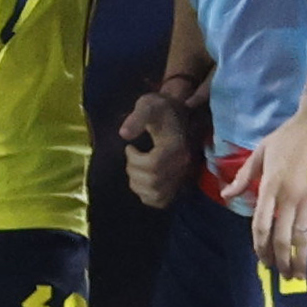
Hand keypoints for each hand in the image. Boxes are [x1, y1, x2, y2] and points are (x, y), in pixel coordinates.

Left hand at [119, 91, 193, 209]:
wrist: (174, 115)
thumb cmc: (158, 109)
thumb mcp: (147, 105)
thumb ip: (137, 118)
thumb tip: (123, 134)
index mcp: (176, 145)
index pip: (154, 165)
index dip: (135, 160)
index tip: (129, 148)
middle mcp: (182, 163)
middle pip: (153, 181)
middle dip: (133, 170)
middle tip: (131, 157)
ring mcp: (180, 175)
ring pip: (155, 193)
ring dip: (137, 183)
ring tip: (135, 168)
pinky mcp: (176, 184)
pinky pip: (160, 201)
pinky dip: (146, 195)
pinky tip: (141, 180)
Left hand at [224, 105, 306, 278]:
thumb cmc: (288, 137)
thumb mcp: (261, 152)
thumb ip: (244, 176)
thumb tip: (227, 195)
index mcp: (269, 186)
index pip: (261, 225)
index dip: (260, 246)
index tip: (263, 261)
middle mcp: (286, 196)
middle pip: (280, 237)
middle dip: (279, 259)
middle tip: (280, 274)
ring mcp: (306, 198)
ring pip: (299, 237)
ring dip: (297, 259)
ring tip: (296, 274)